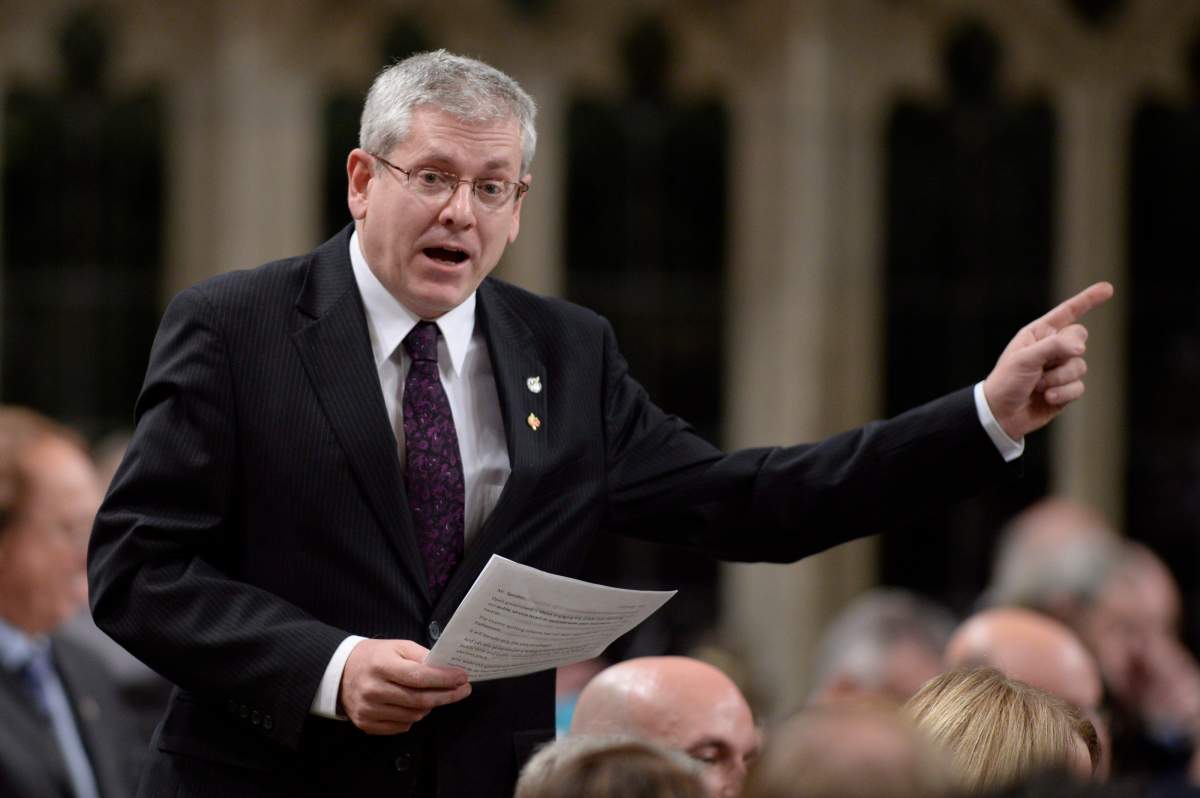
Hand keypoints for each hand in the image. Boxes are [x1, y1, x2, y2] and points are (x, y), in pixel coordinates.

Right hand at [339, 639, 470, 734]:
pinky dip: (413, 717)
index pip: (419, 677)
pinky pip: (401, 726)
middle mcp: (373, 690)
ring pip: (413, 716)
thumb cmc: (374, 657)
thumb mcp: (397, 646)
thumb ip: (421, 656)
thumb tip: (446, 668)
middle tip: (463, 690)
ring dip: (430, 706)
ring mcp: (369, 710)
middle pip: (419, 700)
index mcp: (381, 666)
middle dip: (446, 696)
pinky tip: (414, 706)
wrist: (340, 672)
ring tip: (435, 695)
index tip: (462, 677)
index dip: (444, 679)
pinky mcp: (366, 723)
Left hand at [982, 282, 1113, 439]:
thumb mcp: (1025, 358)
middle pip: (1080, 338)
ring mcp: (1060, 369)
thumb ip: (1053, 346)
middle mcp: (1052, 348)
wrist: (1001, 414)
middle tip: (1045, 365)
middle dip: (1065, 352)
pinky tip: (1047, 398)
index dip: (1088, 300)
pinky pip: (1079, 386)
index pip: (1067, 312)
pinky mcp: (1066, 389)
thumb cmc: (1006, 381)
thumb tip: (1081, 346)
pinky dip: (1064, 393)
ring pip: (1081, 365)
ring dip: (1059, 378)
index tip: (1108, 288)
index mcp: (1039, 334)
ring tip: (1039, 386)